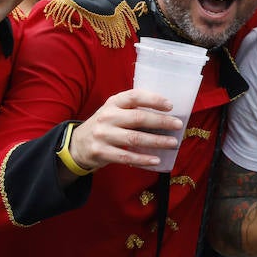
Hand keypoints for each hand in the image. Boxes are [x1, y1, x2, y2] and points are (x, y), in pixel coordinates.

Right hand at [69, 90, 183, 170]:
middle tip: (178, 125)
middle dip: (161, 122)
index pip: (134, 96)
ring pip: (134, 139)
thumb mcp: (114, 110)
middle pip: (138, 118)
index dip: (153, 99)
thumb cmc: (105, 125)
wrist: (78, 144)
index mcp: (113, 103)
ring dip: (156, 142)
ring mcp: (103, 135)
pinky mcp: (102, 152)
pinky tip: (156, 160)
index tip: (170, 105)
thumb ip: (132, 109)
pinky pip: (126, 157)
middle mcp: (107, 117)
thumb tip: (165, 113)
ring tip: (172, 143)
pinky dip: (143, 159)